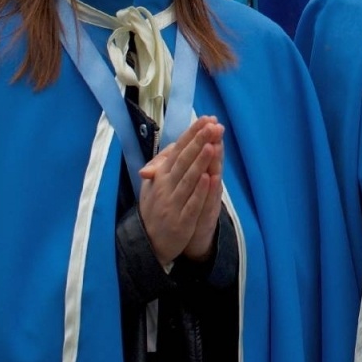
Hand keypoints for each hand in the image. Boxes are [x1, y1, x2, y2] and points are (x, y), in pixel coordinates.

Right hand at [138, 116, 224, 267]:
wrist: (148, 243)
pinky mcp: (181, 221)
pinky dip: (199, 192)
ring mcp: (173, 203)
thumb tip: (175, 144)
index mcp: (161, 175)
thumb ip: (165, 164)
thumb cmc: (155, 207)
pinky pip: (191, 204)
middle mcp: (165, 186)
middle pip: (184, 160)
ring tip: (211, 145)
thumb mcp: (155, 183)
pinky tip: (208, 179)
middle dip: (198, 142)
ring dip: (200, 162)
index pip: (178, 149)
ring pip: (188, 179)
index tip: (206, 119)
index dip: (192, 134)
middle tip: (213, 125)